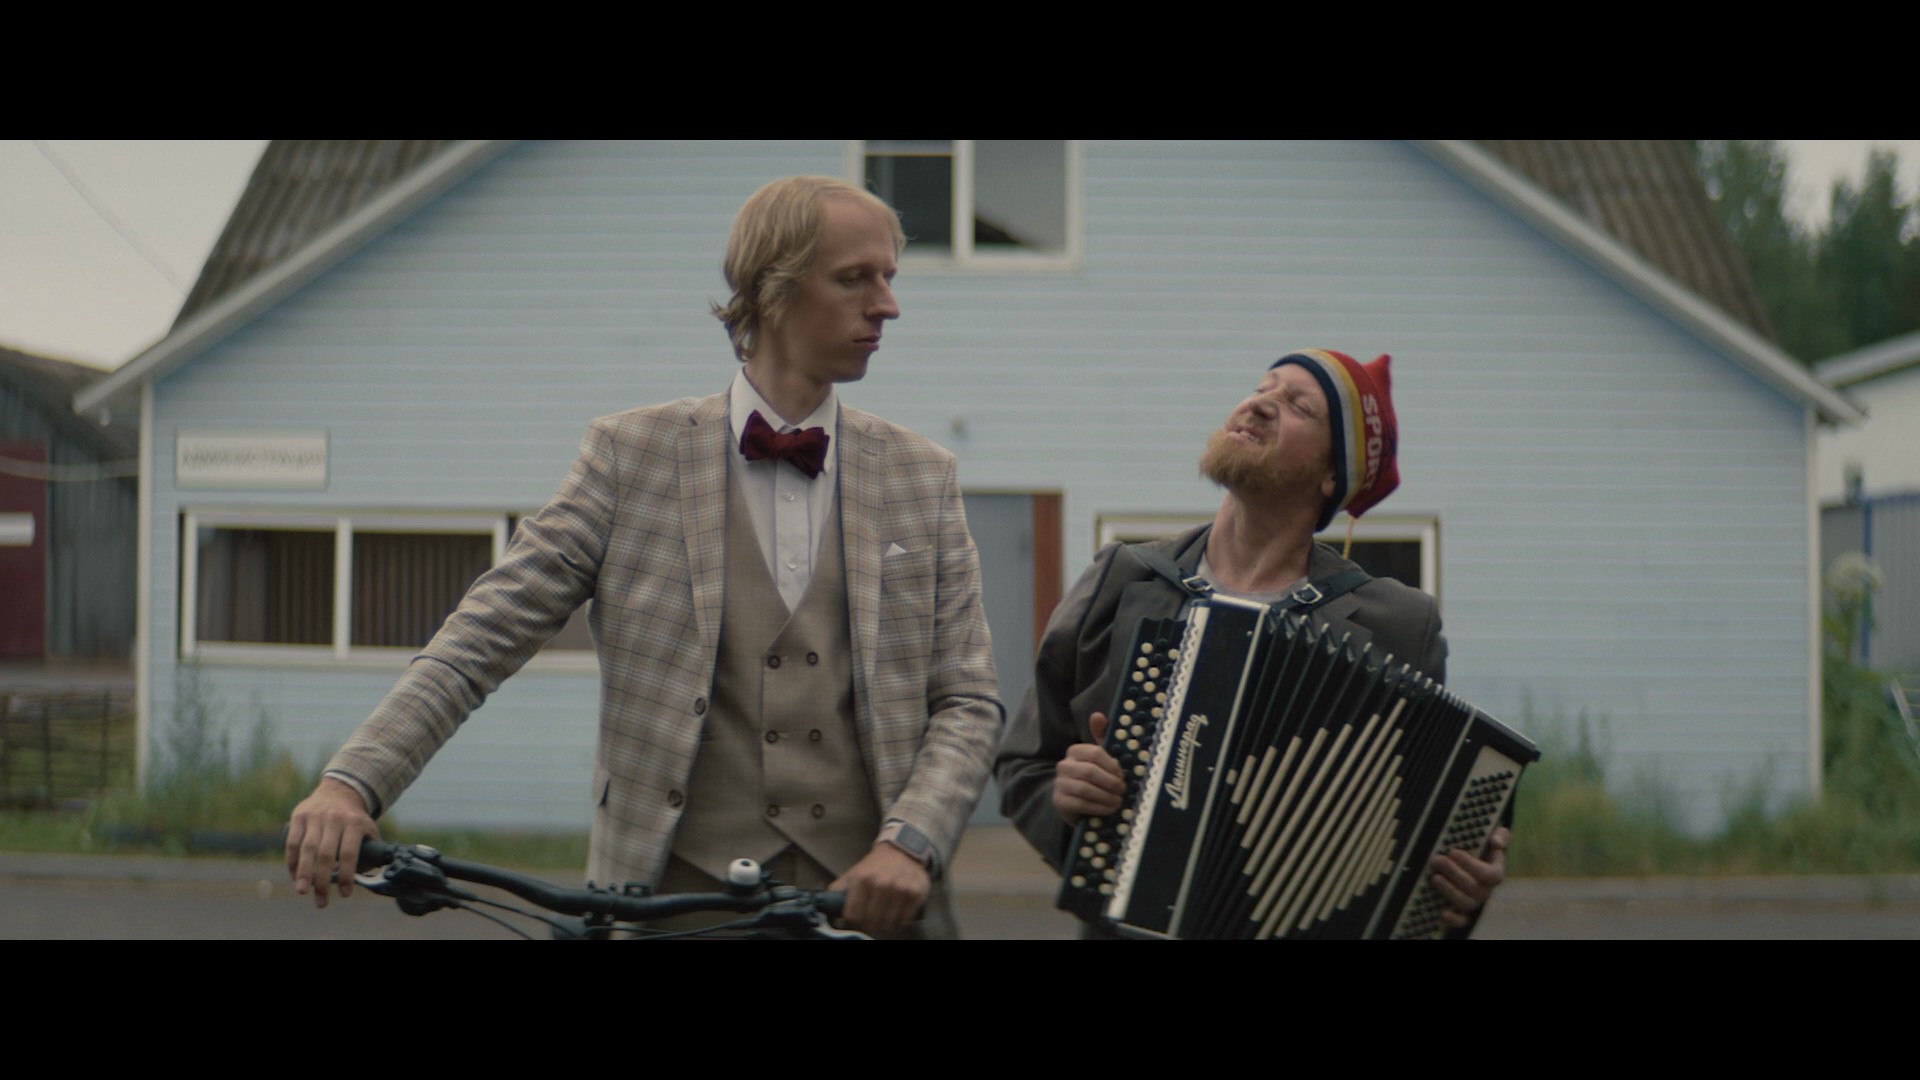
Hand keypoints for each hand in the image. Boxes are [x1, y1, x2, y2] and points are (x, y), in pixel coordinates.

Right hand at [285, 777, 378, 908]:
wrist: (339, 791)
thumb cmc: (355, 820)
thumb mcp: (368, 830)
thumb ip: (369, 852)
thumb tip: (363, 880)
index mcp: (355, 823)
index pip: (349, 853)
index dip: (347, 875)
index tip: (345, 894)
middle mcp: (335, 819)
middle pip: (326, 854)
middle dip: (322, 881)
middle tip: (321, 901)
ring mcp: (315, 816)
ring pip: (307, 849)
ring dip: (304, 873)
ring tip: (303, 891)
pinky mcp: (299, 816)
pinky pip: (292, 842)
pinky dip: (292, 861)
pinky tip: (294, 876)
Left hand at [831, 842, 930, 934]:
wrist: (902, 848)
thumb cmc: (876, 864)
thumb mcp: (854, 872)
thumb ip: (839, 889)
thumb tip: (828, 908)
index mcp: (862, 879)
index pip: (853, 915)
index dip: (853, 920)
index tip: (857, 919)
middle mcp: (881, 884)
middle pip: (871, 922)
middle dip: (870, 924)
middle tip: (872, 919)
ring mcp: (900, 889)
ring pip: (888, 924)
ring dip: (885, 924)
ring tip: (884, 916)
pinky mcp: (915, 893)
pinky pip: (905, 920)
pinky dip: (900, 921)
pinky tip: (897, 913)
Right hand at [1052, 711, 1124, 823]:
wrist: (1078, 804)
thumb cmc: (1095, 779)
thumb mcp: (1102, 760)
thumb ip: (1102, 737)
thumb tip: (1097, 715)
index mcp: (1075, 751)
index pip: (1095, 753)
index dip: (1112, 766)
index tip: (1122, 776)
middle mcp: (1064, 765)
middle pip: (1090, 772)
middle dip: (1110, 783)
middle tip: (1122, 791)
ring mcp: (1059, 784)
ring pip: (1085, 789)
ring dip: (1106, 797)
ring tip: (1117, 802)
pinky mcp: (1059, 802)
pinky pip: (1080, 804)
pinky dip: (1098, 808)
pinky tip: (1108, 810)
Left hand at [1429, 825, 1507, 928]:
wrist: (1470, 864)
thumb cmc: (1481, 850)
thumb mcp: (1491, 839)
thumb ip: (1499, 835)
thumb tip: (1496, 842)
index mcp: (1494, 873)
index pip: (1490, 874)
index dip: (1471, 865)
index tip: (1453, 852)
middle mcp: (1485, 890)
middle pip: (1473, 887)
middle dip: (1454, 873)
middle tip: (1438, 860)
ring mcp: (1474, 902)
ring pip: (1466, 903)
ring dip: (1450, 891)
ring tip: (1435, 877)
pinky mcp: (1462, 912)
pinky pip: (1461, 921)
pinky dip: (1453, 919)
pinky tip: (1443, 912)